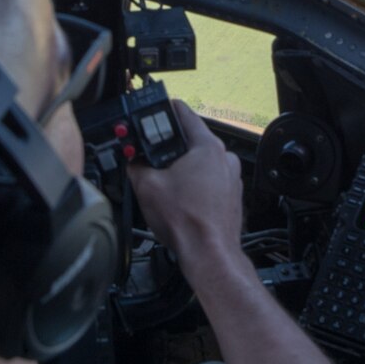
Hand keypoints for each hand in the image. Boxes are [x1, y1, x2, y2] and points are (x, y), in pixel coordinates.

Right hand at [127, 101, 246, 280]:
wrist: (209, 254)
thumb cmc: (187, 222)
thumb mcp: (147, 186)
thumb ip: (136, 165)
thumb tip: (132, 161)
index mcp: (208, 148)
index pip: (184, 113)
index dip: (164, 109)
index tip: (154, 110)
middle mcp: (225, 159)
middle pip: (191, 141)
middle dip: (169, 147)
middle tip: (150, 154)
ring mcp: (231, 179)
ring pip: (200, 163)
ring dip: (182, 168)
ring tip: (164, 183)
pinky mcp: (231, 196)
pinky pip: (209, 181)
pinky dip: (194, 185)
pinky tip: (180, 200)